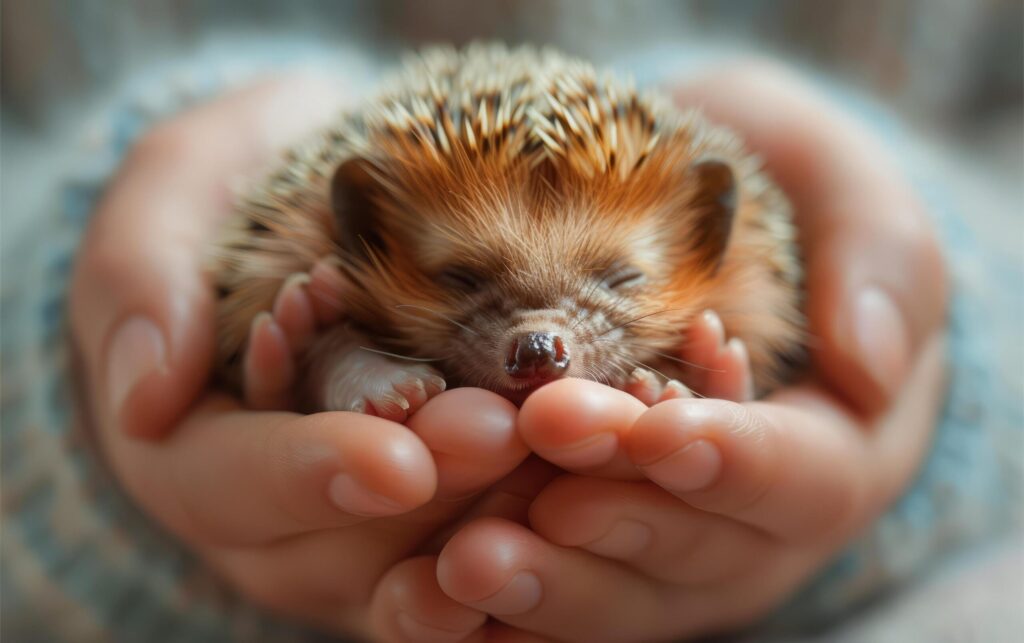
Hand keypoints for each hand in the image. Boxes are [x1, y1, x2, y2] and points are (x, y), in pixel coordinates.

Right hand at [69, 79, 529, 635]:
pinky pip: (475, 557)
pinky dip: (533, 539)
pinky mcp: (428, 524)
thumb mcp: (169, 197)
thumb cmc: (237, 188)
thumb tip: (144, 399)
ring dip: (494, 525)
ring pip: (418, 567)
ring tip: (564, 463)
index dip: (313, 476)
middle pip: (341, 547)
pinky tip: (593, 506)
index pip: (234, 485)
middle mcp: (271, 519)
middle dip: (431, 496)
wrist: (319, 202)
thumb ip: (140, 282)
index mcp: (189, 451)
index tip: (396, 458)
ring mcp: (353, 534)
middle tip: (507, 436)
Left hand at [374, 61, 947, 641]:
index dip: (733, 461)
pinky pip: (557, 602)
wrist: (703, 240)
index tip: (661, 428)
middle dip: (617, 516)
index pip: (800, 476)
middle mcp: (753, 526)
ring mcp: (672, 557)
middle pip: (696, 549)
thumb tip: (871, 362)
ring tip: (466, 562)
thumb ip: (880, 258)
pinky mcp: (598, 560)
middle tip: (535, 489)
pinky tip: (435, 596)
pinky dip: (501, 611)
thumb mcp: (843, 191)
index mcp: (833, 447)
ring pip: (622, 598)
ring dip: (548, 584)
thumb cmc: (778, 201)